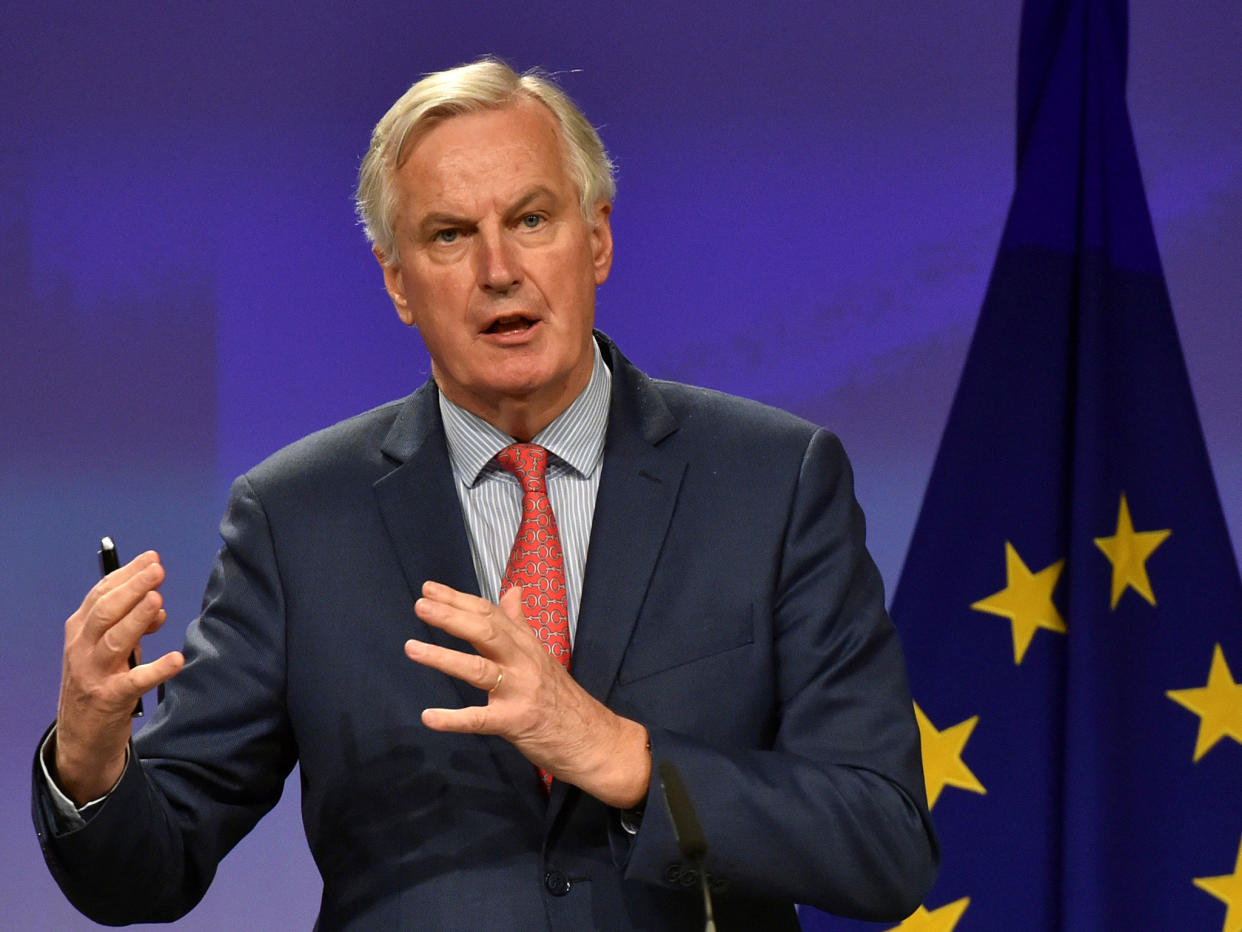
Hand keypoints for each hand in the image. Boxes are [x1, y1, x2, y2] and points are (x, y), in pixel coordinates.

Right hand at [54, 551, 184, 804]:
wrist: (81, 734)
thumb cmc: (100, 680)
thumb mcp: (110, 648)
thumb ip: (131, 623)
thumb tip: (157, 603)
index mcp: (79, 630)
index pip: (101, 595)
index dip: (126, 575)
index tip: (151, 558)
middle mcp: (81, 649)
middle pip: (105, 612)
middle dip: (131, 588)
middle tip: (158, 570)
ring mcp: (93, 674)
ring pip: (114, 640)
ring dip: (136, 618)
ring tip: (157, 600)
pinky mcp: (110, 699)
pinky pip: (134, 681)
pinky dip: (156, 669)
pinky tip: (176, 659)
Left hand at [406, 581, 649, 807]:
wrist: (594, 739)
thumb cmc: (562, 698)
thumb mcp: (542, 655)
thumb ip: (521, 624)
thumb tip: (513, 591)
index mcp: (526, 645)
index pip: (490, 614)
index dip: (459, 600)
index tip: (429, 589)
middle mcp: (523, 662)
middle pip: (486, 632)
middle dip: (451, 617)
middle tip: (420, 605)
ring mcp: (520, 692)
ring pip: (479, 670)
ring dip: (444, 658)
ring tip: (412, 648)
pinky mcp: (516, 723)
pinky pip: (480, 720)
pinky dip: (454, 719)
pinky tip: (429, 717)